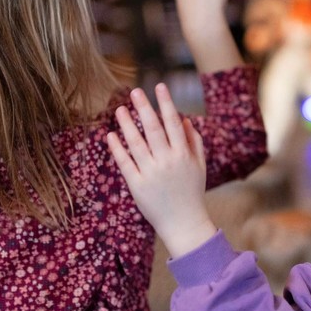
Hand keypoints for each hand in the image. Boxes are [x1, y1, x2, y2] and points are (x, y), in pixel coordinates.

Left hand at [107, 84, 216, 257]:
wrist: (184, 224)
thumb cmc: (192, 193)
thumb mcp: (199, 166)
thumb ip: (194, 142)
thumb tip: (184, 120)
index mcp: (183, 155)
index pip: (173, 123)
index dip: (166, 103)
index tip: (159, 86)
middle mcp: (167, 161)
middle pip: (154, 129)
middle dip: (145, 108)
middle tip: (135, 91)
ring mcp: (151, 173)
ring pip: (137, 144)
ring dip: (128, 125)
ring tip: (120, 109)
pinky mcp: (137, 186)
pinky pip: (125, 163)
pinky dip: (117, 149)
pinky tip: (111, 135)